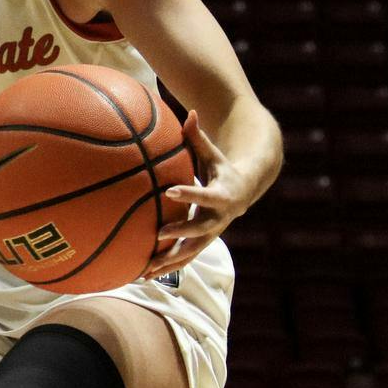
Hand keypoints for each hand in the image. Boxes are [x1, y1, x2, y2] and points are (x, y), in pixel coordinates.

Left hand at [145, 111, 259, 276]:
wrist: (243, 192)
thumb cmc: (221, 168)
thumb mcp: (213, 153)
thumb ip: (198, 136)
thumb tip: (190, 111)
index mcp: (221, 196)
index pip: (204, 195)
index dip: (189, 195)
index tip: (170, 192)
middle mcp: (218, 220)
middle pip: (200, 230)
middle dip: (180, 234)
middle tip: (159, 234)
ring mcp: (211, 235)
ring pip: (190, 252)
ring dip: (170, 261)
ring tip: (147, 268)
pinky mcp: (202, 244)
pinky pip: (184, 259)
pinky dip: (166, 268)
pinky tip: (145, 275)